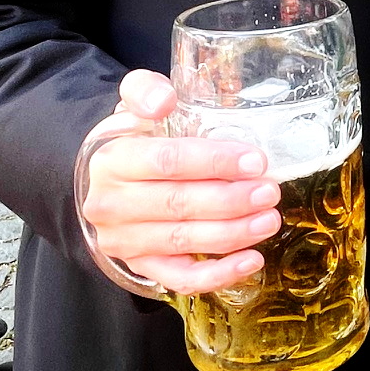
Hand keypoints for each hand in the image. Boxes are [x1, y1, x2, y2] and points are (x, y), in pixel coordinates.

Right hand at [78, 69, 280, 292]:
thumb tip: (164, 99)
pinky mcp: (140, 267)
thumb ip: (144, 92)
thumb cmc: (131, 142)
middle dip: (231, 200)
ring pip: (183, 241)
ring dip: (232, 233)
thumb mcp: (131, 109)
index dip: (215, 162)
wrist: (100, 184)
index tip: (255, 160)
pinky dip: (218, 274)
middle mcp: (113, 205)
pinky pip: (180, 278)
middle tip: (269, 191)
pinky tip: (251, 261)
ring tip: (268, 219)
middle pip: (178, 204)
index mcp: (114, 160)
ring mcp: (125, 241)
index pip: (168, 161)